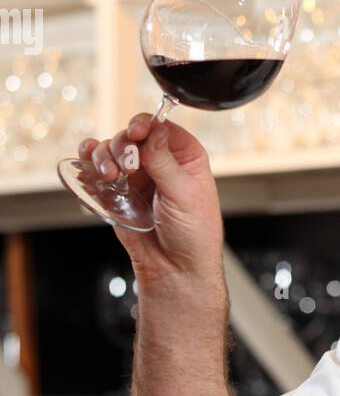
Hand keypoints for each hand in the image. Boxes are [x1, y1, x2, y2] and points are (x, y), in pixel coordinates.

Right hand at [78, 114, 225, 290]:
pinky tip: (90, 173)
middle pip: (130, 135)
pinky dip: (89, 167)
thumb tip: (154, 129)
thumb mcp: (185, 194)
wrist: (176, 269)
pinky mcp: (118, 192)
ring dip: (103, 157)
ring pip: (111, 151)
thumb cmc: (194, 234)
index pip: (160, 126)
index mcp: (185, 156)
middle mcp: (159, 161)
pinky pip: (97, 171)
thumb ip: (164, 162)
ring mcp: (137, 176)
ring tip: (109, 176)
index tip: (135, 135)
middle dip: (122, 146)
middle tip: (125, 167)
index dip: (144, 126)